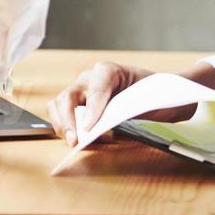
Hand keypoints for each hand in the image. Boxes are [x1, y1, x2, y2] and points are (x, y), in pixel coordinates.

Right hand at [46, 61, 189, 146]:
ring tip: (76, 142)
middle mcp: (89, 78)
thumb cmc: (153, 96)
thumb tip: (104, 126)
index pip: (96, 88)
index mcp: (109, 71)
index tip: (89, 127)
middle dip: (69, 121)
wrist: (156, 95)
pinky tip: (76, 140)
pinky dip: (63, 128)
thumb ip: (127, 109)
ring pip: (58, 105)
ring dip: (63, 126)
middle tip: (75, 141)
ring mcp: (80, 90)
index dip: (92, 108)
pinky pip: (59, 114)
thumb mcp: (147, 100)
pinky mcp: (76, 104)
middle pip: (68, 97)